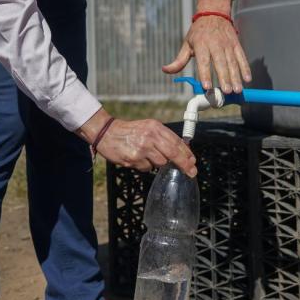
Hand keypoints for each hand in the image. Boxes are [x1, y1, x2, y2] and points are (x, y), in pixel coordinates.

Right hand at [77, 109, 196, 176]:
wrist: (106, 133)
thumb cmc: (130, 131)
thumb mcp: (148, 127)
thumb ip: (164, 137)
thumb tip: (182, 151)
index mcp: (155, 127)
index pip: (176, 142)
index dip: (187, 154)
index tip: (193, 162)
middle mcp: (149, 137)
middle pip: (173, 154)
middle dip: (184, 165)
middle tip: (191, 172)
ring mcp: (141, 149)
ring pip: (160, 163)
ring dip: (158, 163)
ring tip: (147, 155)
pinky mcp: (133, 159)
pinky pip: (147, 168)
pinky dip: (145, 166)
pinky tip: (137, 158)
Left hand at [162, 0, 251, 93]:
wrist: (214, 13)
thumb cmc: (198, 32)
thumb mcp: (187, 44)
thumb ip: (178, 60)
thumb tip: (165, 70)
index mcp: (201, 45)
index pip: (203, 61)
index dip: (205, 74)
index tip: (207, 86)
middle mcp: (215, 44)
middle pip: (220, 63)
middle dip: (224, 78)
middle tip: (226, 91)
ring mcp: (227, 44)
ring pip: (232, 62)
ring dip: (236, 77)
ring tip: (237, 89)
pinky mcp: (236, 44)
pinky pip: (242, 57)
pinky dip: (245, 68)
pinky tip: (248, 79)